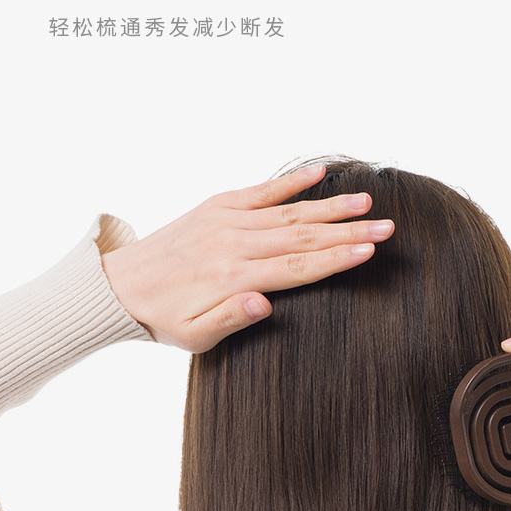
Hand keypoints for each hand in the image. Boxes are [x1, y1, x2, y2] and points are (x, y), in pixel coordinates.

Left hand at [100, 161, 394, 352]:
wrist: (121, 286)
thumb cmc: (164, 319)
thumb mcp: (194, 336)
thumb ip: (230, 320)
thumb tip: (263, 305)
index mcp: (234, 278)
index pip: (297, 268)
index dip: (337, 259)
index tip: (370, 251)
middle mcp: (234, 244)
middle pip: (303, 237)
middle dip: (349, 231)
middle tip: (388, 226)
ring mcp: (227, 221)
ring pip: (289, 213)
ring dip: (330, 207)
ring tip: (367, 201)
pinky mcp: (218, 206)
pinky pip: (260, 190)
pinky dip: (290, 181)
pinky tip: (320, 173)